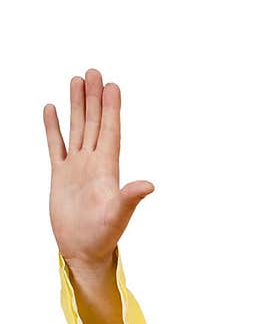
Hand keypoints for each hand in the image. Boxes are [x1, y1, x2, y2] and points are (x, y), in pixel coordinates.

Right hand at [43, 69, 154, 270]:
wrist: (83, 251)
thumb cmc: (103, 237)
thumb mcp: (118, 215)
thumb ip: (131, 197)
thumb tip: (149, 185)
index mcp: (108, 169)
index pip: (110, 131)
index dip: (111, 109)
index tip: (112, 86)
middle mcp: (93, 164)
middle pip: (94, 123)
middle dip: (95, 98)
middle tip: (94, 72)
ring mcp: (76, 168)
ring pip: (77, 129)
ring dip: (77, 106)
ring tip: (77, 81)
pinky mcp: (60, 176)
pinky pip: (56, 146)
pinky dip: (54, 128)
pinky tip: (52, 109)